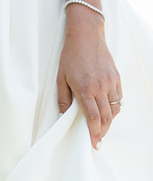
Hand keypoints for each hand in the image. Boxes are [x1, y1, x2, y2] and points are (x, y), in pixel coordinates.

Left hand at [57, 8, 121, 148]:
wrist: (86, 36)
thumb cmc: (70, 57)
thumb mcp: (61, 78)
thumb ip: (63, 99)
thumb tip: (64, 116)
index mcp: (85, 89)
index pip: (94, 117)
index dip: (95, 133)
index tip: (94, 143)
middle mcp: (101, 87)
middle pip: (107, 117)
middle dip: (103, 131)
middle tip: (98, 140)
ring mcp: (111, 82)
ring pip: (115, 109)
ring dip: (109, 122)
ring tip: (102, 129)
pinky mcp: (116, 77)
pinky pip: (119, 98)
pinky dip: (114, 109)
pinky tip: (108, 113)